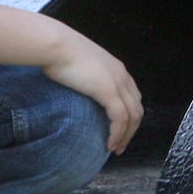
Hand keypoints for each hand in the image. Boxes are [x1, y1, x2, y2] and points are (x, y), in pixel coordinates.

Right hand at [42, 34, 143, 154]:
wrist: (55, 45)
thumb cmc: (59, 52)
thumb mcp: (79, 65)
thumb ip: (86, 77)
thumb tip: (78, 89)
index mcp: (117, 68)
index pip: (133, 96)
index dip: (129, 116)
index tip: (120, 130)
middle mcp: (122, 75)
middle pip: (137, 108)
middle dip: (131, 130)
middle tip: (120, 145)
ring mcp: (118, 83)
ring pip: (133, 117)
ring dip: (126, 136)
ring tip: (115, 148)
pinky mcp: (109, 91)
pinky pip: (120, 119)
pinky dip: (117, 134)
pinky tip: (110, 144)